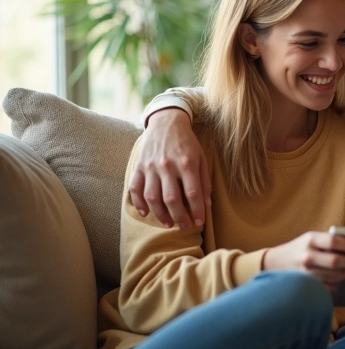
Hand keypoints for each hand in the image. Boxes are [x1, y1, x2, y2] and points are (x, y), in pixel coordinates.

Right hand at [128, 108, 210, 228]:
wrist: (166, 123)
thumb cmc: (187, 143)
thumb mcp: (201, 158)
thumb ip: (204, 181)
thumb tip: (206, 204)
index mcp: (187, 163)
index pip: (192, 193)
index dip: (197, 210)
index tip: (199, 221)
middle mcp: (167, 166)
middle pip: (171, 199)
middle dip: (179, 217)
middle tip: (185, 226)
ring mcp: (150, 166)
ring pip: (152, 197)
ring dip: (160, 214)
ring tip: (168, 223)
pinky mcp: (138, 166)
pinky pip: (135, 188)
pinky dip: (139, 203)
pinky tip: (146, 213)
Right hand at [263, 232, 344, 290]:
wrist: (273, 264)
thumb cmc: (299, 249)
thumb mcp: (310, 239)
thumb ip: (328, 241)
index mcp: (310, 240)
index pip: (334, 242)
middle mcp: (307, 256)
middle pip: (336, 261)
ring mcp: (306, 273)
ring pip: (335, 275)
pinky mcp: (306, 286)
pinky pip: (328, 286)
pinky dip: (338, 283)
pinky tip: (344, 278)